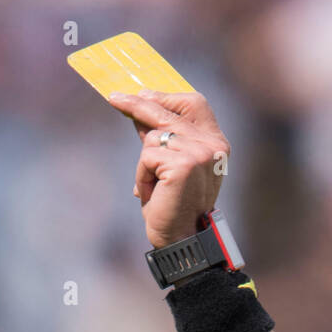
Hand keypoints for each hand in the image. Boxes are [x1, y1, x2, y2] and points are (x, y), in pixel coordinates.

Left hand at [106, 89, 229, 248]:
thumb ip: (165, 137)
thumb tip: (141, 106)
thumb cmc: (174, 204)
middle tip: (114, 98)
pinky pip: (147, 156)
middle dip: (138, 105)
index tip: (142, 93)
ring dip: (144, 163)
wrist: (181, 238)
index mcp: (217, 144)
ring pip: (153, 138)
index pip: (194, 104)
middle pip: (168, 113)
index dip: (166, 97)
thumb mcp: (171, 165)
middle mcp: (213, 146)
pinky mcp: (182, 165)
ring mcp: (199, 154)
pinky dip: (142, 175)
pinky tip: (153, 193)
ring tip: (153, 186)